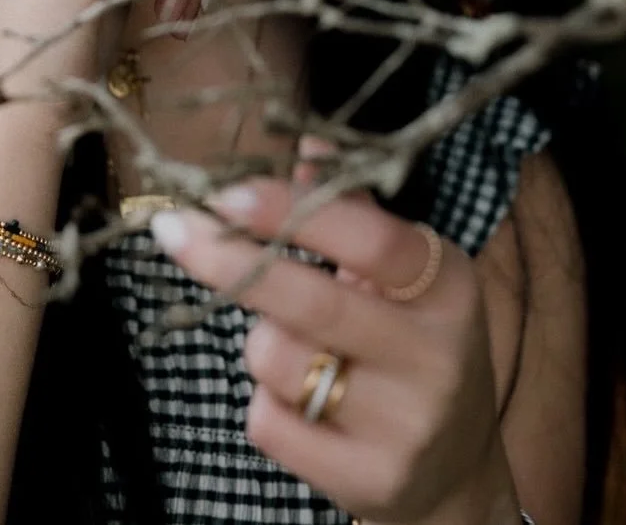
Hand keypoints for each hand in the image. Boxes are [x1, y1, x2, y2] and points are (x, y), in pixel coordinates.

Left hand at [148, 167, 521, 524]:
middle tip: (171, 227)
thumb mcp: (403, 274)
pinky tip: (305, 404)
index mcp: (445, 283)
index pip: (366, 238)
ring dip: (262, 343)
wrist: (454, 470)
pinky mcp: (369, 481)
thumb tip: (305, 143)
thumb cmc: (412, 343)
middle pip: (311, 301)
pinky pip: (268, 423)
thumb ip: (352, 209)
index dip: (288, 210)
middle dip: (229, 260)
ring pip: (276, 360)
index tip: (222, 193)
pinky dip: (267, 406)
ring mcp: (405, 424)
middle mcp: (433, 354)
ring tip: (301, 349)